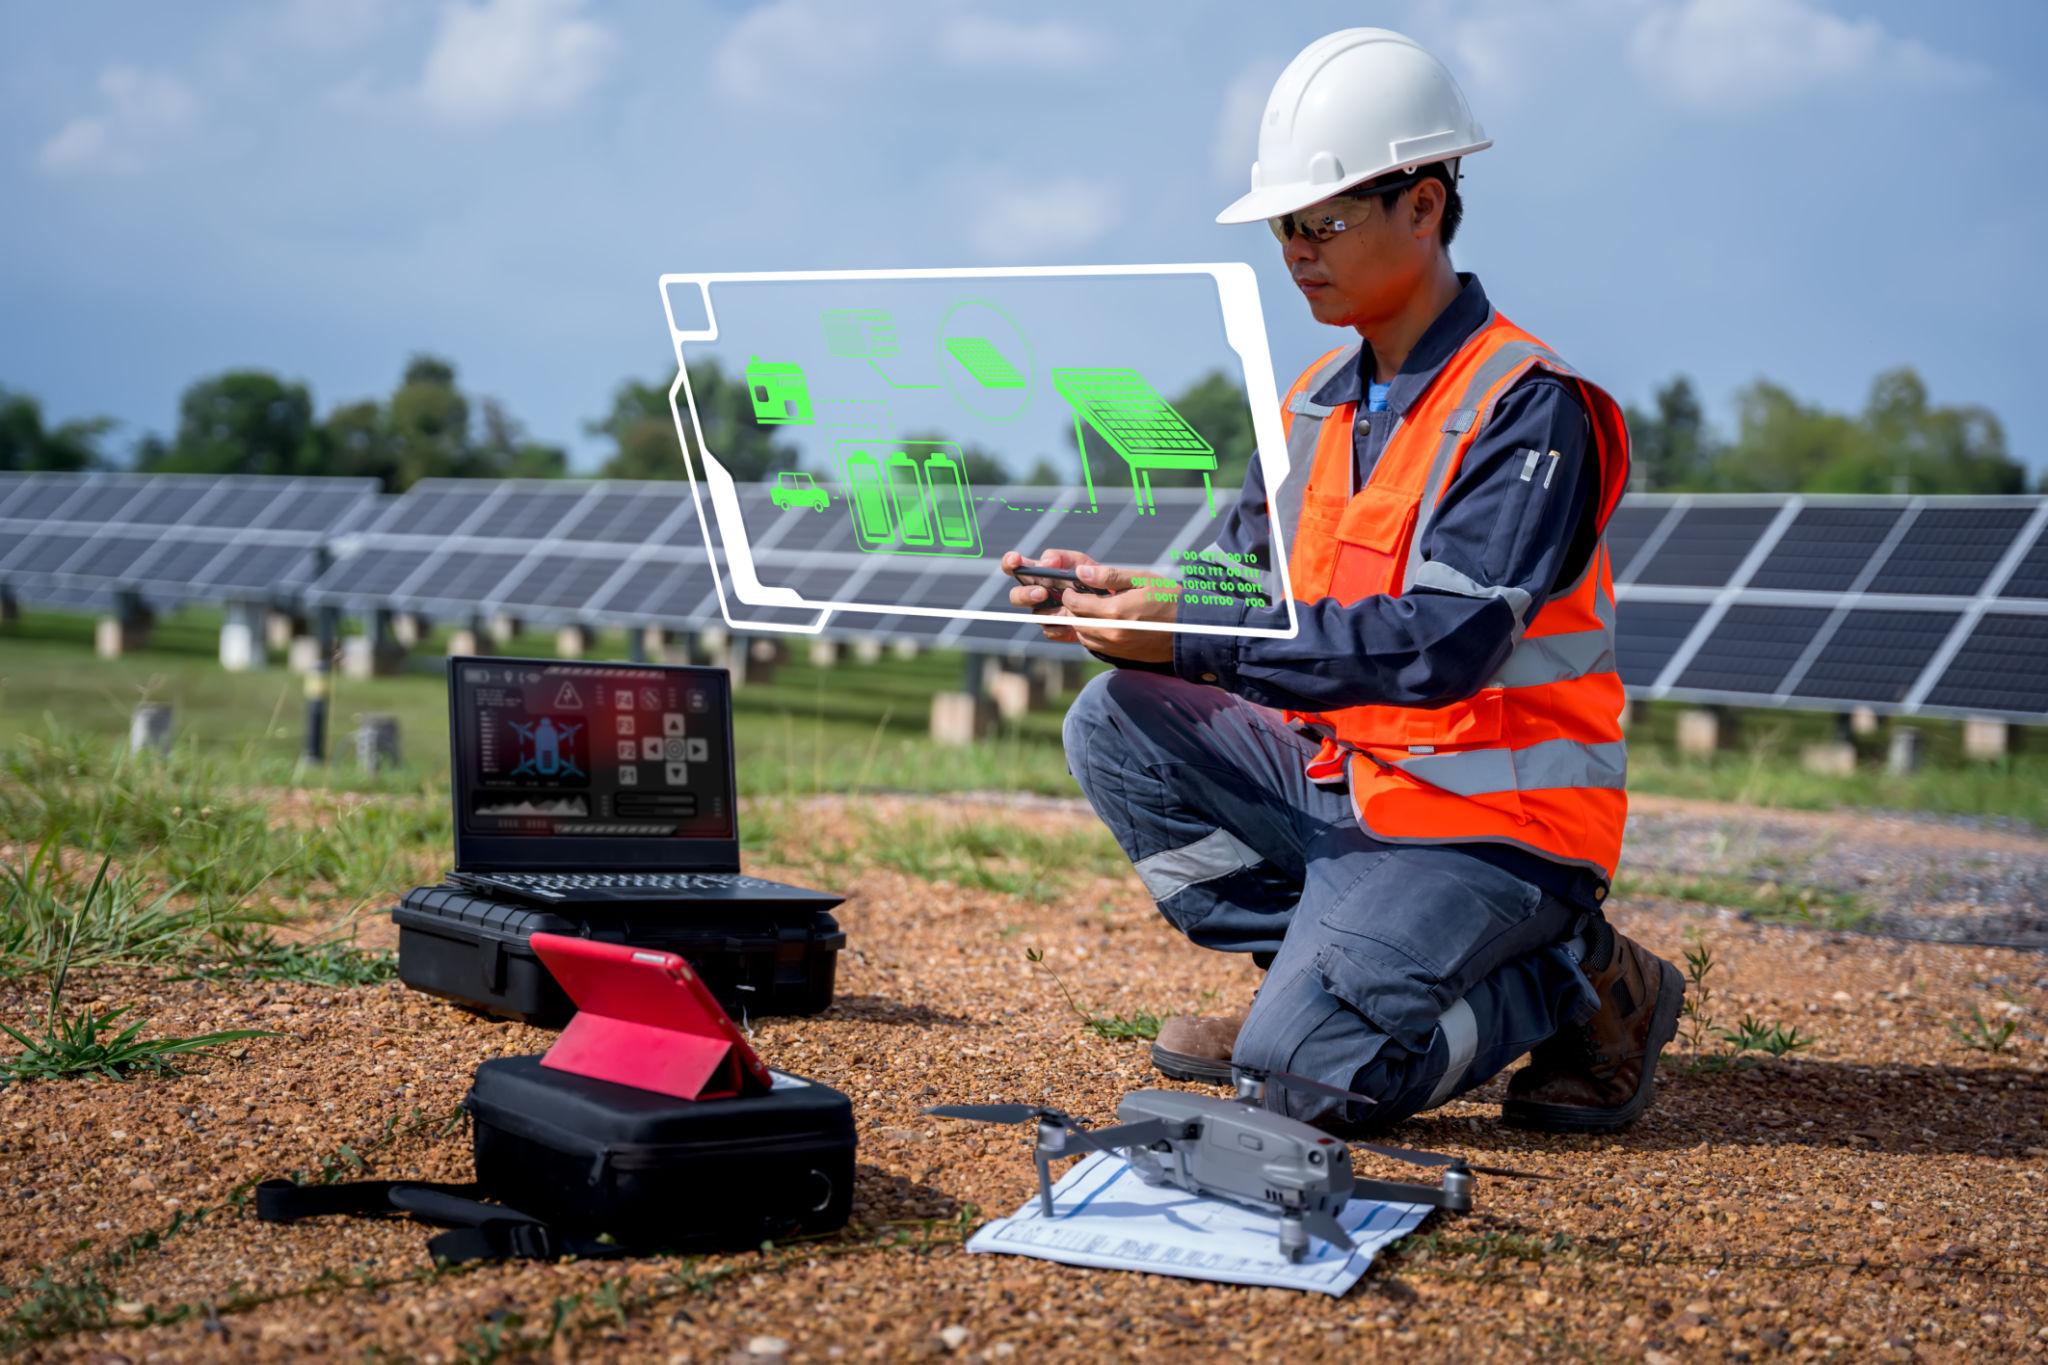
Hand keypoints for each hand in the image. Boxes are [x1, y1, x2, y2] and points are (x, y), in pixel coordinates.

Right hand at [1001, 548, 1097, 643]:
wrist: (1113, 605)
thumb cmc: (1093, 577)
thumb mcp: (1082, 562)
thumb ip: (1064, 558)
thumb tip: (1048, 563)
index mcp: (1039, 572)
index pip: (1014, 565)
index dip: (1010, 562)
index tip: (1015, 560)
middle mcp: (1037, 592)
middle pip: (1016, 595)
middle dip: (1025, 594)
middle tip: (1042, 593)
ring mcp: (1045, 612)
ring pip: (1034, 615)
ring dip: (1047, 612)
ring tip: (1064, 610)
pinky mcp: (1056, 629)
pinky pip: (1050, 630)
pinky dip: (1061, 627)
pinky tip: (1073, 624)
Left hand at [1060, 563, 1177, 663]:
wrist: (1190, 628)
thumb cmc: (1168, 598)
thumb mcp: (1142, 579)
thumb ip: (1110, 576)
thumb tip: (1082, 573)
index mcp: (1115, 611)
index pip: (1076, 604)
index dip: (1070, 594)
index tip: (1074, 588)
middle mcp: (1112, 632)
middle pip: (1076, 621)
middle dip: (1074, 609)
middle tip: (1082, 596)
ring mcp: (1116, 646)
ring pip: (1083, 636)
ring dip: (1081, 623)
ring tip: (1092, 609)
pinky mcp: (1121, 655)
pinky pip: (1095, 646)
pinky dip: (1091, 635)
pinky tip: (1102, 623)